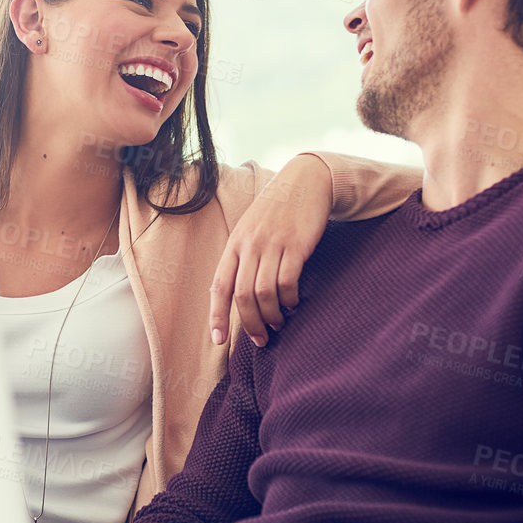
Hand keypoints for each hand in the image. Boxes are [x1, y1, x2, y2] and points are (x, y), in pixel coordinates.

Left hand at [209, 154, 331, 347]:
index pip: (219, 286)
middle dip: (250, 324)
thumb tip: (237, 296)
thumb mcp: (251, 230)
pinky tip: (293, 303)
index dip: (217, 315)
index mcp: (235, 244)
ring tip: (278, 323)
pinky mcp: (296, 245)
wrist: (305, 182)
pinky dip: (289, 299)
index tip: (219, 340)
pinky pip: (287, 281)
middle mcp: (249, 245)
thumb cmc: (277, 212)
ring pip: (264, 293)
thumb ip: (243, 258)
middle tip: (261, 339)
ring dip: (271, 316)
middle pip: (242, 296)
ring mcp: (272, 244)